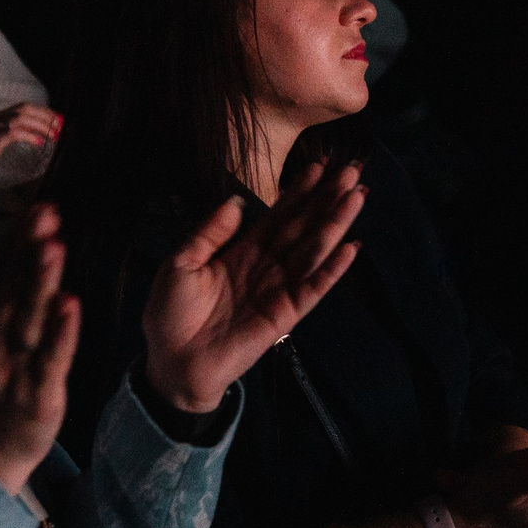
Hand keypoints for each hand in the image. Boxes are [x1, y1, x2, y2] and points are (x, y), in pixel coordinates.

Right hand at [0, 102, 62, 168]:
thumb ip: (5, 136)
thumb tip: (31, 137)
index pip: (21, 107)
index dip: (40, 110)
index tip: (55, 118)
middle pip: (23, 109)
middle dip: (44, 115)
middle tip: (60, 125)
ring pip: (20, 118)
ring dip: (40, 125)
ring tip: (54, 134)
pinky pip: (13, 133)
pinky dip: (29, 136)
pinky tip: (39, 142)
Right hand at [0, 205, 79, 494]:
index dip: (16, 242)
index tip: (38, 209)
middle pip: (11, 292)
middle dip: (28, 252)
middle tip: (47, 214)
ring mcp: (13, 369)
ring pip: (29, 321)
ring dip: (40, 284)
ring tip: (55, 247)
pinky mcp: (38, 394)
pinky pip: (50, 360)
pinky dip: (61, 334)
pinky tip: (71, 304)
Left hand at [141, 156, 365, 414]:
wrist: (173, 361)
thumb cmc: (170, 315)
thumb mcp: (180, 263)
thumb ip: (210, 233)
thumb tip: (236, 201)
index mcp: (241, 252)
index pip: (277, 215)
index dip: (297, 192)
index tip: (317, 166)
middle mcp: (265, 266)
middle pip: (302, 226)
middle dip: (326, 199)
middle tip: (350, 171)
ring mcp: (278, 289)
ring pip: (313, 250)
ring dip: (336, 224)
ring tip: (356, 197)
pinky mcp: (285, 315)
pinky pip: (313, 288)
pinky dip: (332, 270)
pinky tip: (351, 248)